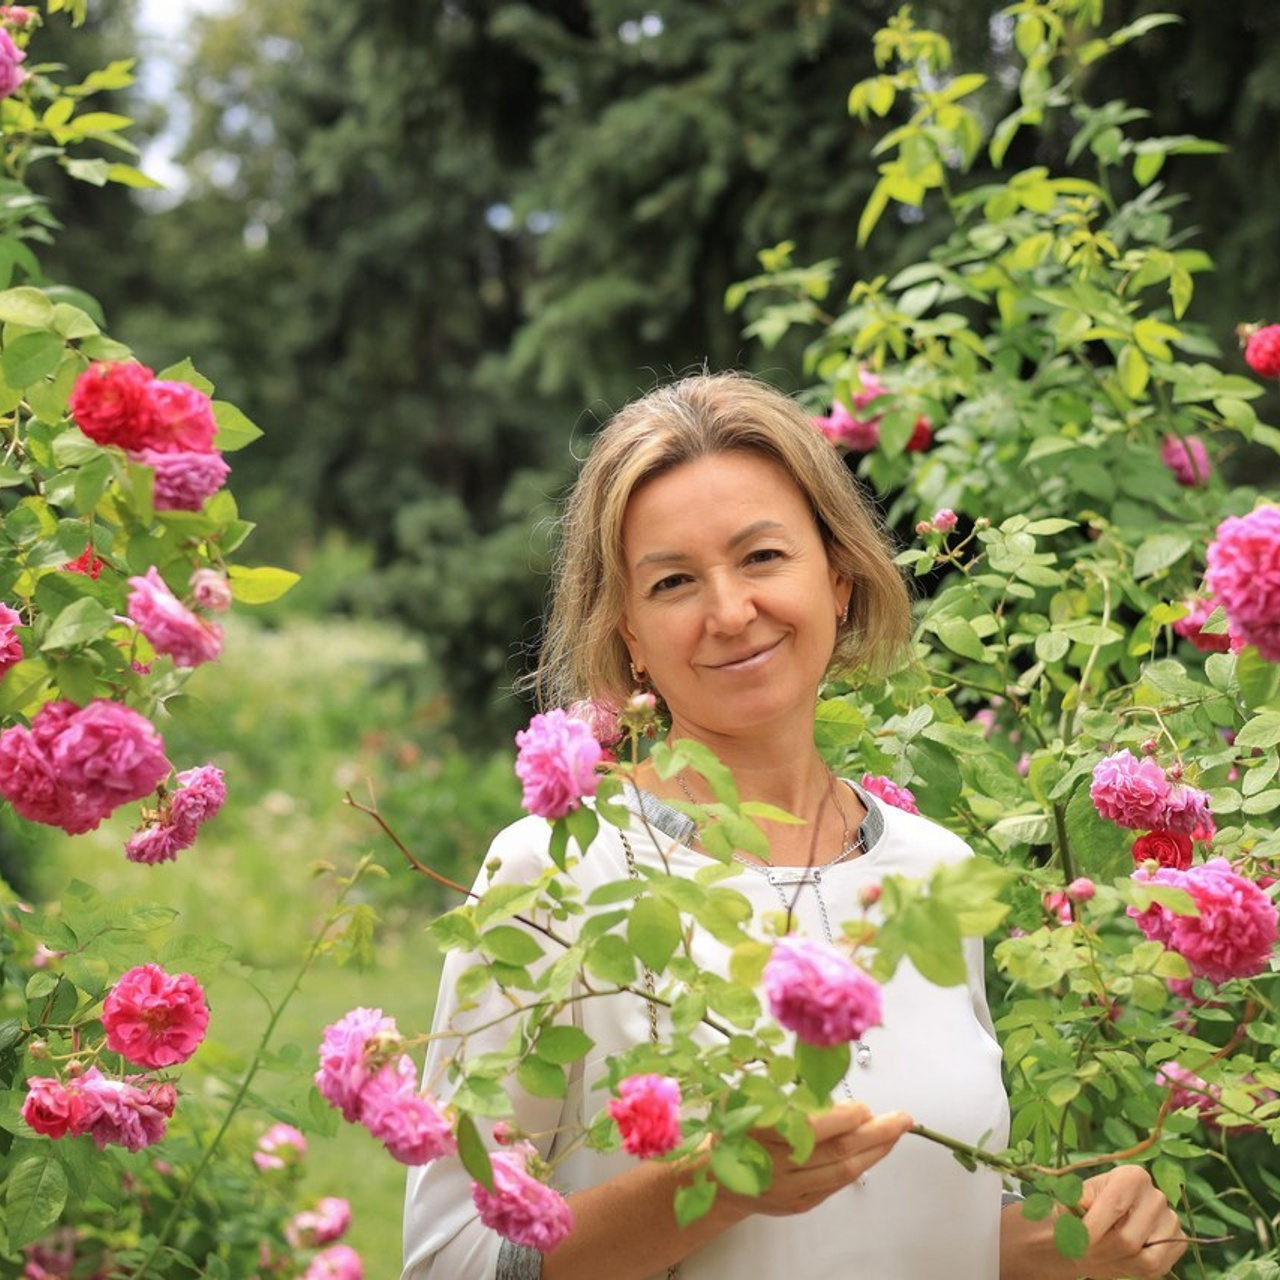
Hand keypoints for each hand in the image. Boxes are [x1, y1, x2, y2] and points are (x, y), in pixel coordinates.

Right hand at [725, 1100, 912, 1217]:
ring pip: (841, 1171)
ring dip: (874, 1151)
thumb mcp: (747, 1100)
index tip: (863, 1106)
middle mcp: (778, 1165)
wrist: (715, 1176)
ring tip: (896, 1132)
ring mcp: (791, 1188)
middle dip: (874, 1134)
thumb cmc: (735, 1129)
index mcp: (761, 1133)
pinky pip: (835, 1184)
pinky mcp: (800, 1204)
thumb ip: (783, 1095)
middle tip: (901, 1118)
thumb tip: (827, 1084)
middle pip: (835, 1151)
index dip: (841, 1119)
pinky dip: (858, 1165)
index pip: (810, 1128)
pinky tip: (873, 1150)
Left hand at [1074, 1165, 1186, 1277]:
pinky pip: (1158, 1267)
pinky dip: (1135, 1269)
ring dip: (1117, 1262)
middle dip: (1102, 1251)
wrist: (1096, 1228)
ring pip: (1145, 1258)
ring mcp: (1171, 1220)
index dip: (1093, 1228)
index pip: (1114, 1206)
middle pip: (1128, 1239)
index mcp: (1131, 1176)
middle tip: (1084, 1252)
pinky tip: (1119, 1258)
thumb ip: (1074, 1201)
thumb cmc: (1081, 1211)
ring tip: (1100, 1254)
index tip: (1076, 1241)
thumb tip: (1081, 1204)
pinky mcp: (1178, 1242)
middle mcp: (1156, 1196)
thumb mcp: (1071, 1201)